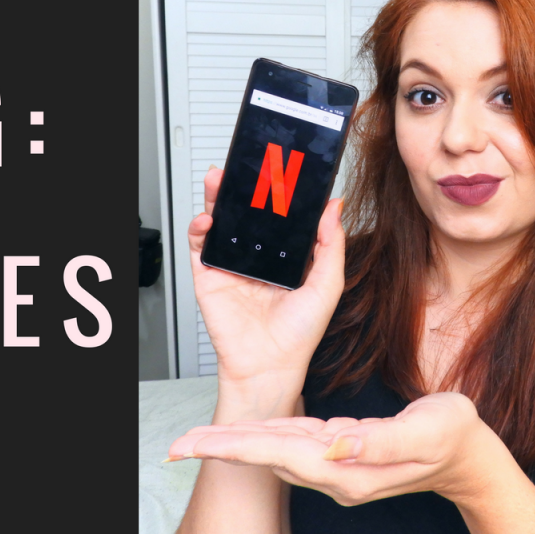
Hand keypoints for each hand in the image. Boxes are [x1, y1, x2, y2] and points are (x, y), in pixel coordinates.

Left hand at [167, 393, 496, 506]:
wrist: (468, 458)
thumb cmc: (453, 439)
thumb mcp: (426, 432)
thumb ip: (380, 439)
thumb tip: (335, 443)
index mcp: (348, 468)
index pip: (278, 454)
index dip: (234, 446)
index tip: (196, 443)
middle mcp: (334, 472)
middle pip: (264, 456)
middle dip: (218, 448)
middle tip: (176, 444)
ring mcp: (334, 465)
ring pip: (272, 451)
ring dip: (233, 444)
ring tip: (197, 439)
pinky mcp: (338, 452)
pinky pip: (291, 444)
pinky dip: (261, 438)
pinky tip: (245, 433)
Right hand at [189, 167, 344, 416]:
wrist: (270, 366)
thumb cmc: (299, 335)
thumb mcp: (328, 284)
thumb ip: (331, 244)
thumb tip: (334, 207)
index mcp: (284, 259)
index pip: (277, 218)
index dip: (275, 195)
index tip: (278, 173)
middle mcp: (257, 259)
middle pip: (246, 215)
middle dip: (242, 189)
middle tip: (244, 168)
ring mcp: (232, 267)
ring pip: (221, 224)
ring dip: (217, 199)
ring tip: (219, 180)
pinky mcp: (209, 277)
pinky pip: (200, 246)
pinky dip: (200, 228)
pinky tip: (209, 219)